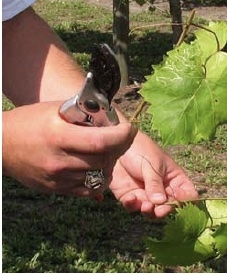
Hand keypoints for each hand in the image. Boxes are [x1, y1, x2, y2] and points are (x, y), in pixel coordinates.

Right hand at [2, 101, 136, 196]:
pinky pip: (88, 190)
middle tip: (122, 139)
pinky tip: (99, 168)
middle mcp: (59, 160)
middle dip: (120, 149)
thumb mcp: (56, 110)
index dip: (122, 136)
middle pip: (103, 160)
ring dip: (111, 165)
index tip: (130, 129)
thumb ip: (84, 115)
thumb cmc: (31, 121)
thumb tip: (111, 119)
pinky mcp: (57, 189)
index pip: (101, 141)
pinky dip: (99, 180)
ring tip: (109, 153)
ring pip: (99, 177)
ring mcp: (57, 178)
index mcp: (58, 136)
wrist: (3, 144)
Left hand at [109, 131, 197, 218]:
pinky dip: (132, 206)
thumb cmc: (141, 149)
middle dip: (164, 210)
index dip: (185, 200)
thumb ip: (155, 183)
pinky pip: (133, 207)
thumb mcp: (152, 165)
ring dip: (149, 211)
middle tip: (159, 209)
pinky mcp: (130, 196)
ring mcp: (146, 194)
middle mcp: (162, 189)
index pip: (186, 193)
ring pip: (152, 211)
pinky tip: (130, 198)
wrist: (116, 145)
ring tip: (145, 206)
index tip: (178, 201)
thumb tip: (160, 202)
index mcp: (173, 178)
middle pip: (169, 206)